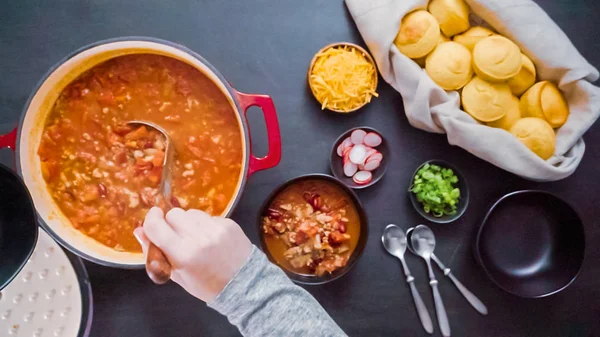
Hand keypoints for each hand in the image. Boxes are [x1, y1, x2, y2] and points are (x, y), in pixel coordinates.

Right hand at [134, 207, 252, 302]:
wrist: (244, 284)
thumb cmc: (206, 285)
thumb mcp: (177, 275)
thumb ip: (156, 253)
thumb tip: (139, 230)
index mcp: (183, 254)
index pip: (156, 226)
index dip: (151, 219)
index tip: (152, 218)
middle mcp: (199, 238)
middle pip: (173, 214)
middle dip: (171, 222)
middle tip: (177, 235)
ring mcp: (216, 228)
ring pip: (191, 212)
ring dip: (188, 222)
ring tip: (196, 238)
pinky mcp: (229, 223)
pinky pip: (208, 216)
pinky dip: (204, 225)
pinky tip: (211, 239)